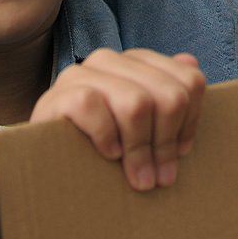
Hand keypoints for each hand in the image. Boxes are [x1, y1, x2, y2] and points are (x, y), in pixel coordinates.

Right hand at [31, 49, 206, 190]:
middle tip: (159, 178)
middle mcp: (110, 60)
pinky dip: (105, 136)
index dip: (190, 123)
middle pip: (169, 96)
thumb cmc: (101, 146)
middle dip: (166, 143)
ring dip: (140, 149)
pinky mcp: (56, 95)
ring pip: (136, 103)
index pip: (189, 81)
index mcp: (136, 62)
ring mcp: (81, 74)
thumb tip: (191, 61)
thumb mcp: (141, 126)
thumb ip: (167, 95)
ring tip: (138, 178)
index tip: (179, 154)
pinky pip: (93, 107)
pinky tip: (107, 154)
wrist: (46, 163)